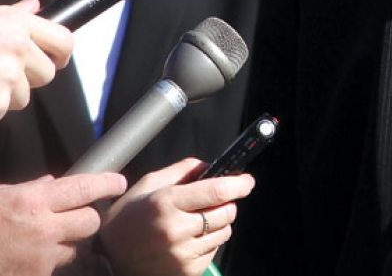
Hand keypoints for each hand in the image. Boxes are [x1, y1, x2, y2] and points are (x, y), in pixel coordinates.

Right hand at [0, 0, 74, 114]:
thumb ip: (15, 14)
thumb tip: (33, 5)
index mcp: (20, 24)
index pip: (65, 41)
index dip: (60, 54)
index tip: (52, 59)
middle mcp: (19, 46)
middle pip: (47, 74)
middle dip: (27, 78)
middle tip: (1, 71)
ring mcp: (8, 73)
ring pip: (24, 97)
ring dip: (6, 95)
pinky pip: (5, 109)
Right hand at [0, 172, 127, 275]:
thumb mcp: (0, 197)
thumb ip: (28, 190)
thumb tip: (50, 182)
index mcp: (32, 201)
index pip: (84, 188)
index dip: (106, 184)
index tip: (118, 183)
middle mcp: (43, 229)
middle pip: (91, 222)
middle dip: (87, 218)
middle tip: (77, 217)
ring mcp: (41, 258)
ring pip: (76, 250)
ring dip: (68, 245)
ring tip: (47, 241)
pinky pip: (53, 269)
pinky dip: (47, 264)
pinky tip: (30, 258)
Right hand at [98, 158, 254, 275]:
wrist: (106, 260)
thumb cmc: (125, 220)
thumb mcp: (146, 186)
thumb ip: (181, 170)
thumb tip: (211, 166)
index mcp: (165, 203)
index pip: (217, 191)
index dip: (239, 184)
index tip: (246, 180)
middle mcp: (175, 229)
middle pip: (227, 212)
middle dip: (227, 203)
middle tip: (213, 202)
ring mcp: (181, 254)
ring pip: (224, 232)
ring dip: (218, 224)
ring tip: (194, 223)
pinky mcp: (185, 271)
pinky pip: (214, 251)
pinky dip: (208, 243)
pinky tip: (187, 240)